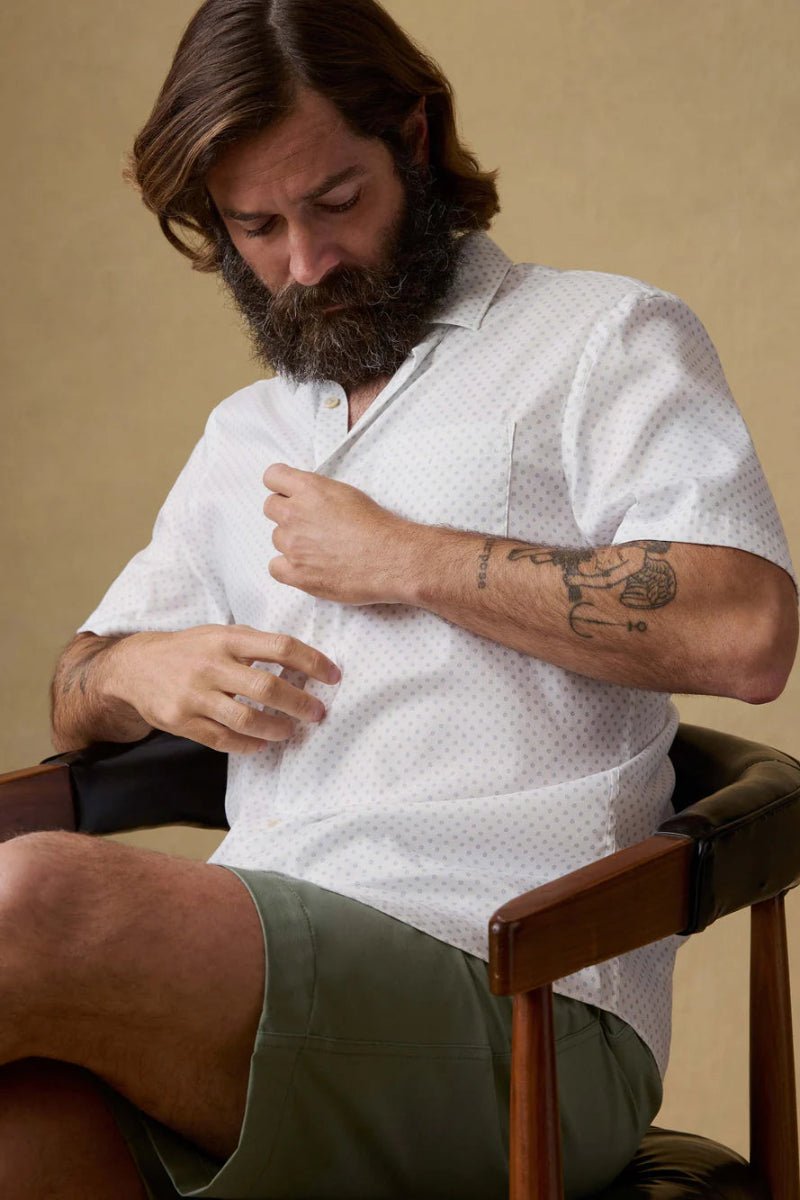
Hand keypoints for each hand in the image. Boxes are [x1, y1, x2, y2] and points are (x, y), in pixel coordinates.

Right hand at [105, 625, 340, 753]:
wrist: (136, 668)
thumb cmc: (191, 650)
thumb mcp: (221, 634)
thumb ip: (257, 645)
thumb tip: (304, 663)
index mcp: (227, 639)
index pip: (280, 647)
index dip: (313, 662)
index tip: (334, 676)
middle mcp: (212, 665)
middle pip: (267, 687)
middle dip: (300, 703)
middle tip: (318, 713)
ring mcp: (195, 695)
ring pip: (246, 718)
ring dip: (276, 729)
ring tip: (290, 731)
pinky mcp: (182, 721)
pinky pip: (223, 739)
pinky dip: (248, 745)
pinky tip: (261, 744)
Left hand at [263, 463, 414, 603]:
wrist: (391, 558)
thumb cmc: (377, 525)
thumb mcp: (347, 493)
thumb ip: (317, 492)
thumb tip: (305, 498)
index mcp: (309, 489)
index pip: (272, 476)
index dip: (281, 485)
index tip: (289, 493)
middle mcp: (295, 514)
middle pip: (270, 507)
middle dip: (286, 513)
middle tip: (309, 523)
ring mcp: (293, 545)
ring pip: (276, 538)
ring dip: (292, 541)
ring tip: (319, 547)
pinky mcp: (297, 573)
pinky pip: (275, 567)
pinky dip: (288, 567)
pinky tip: (307, 566)